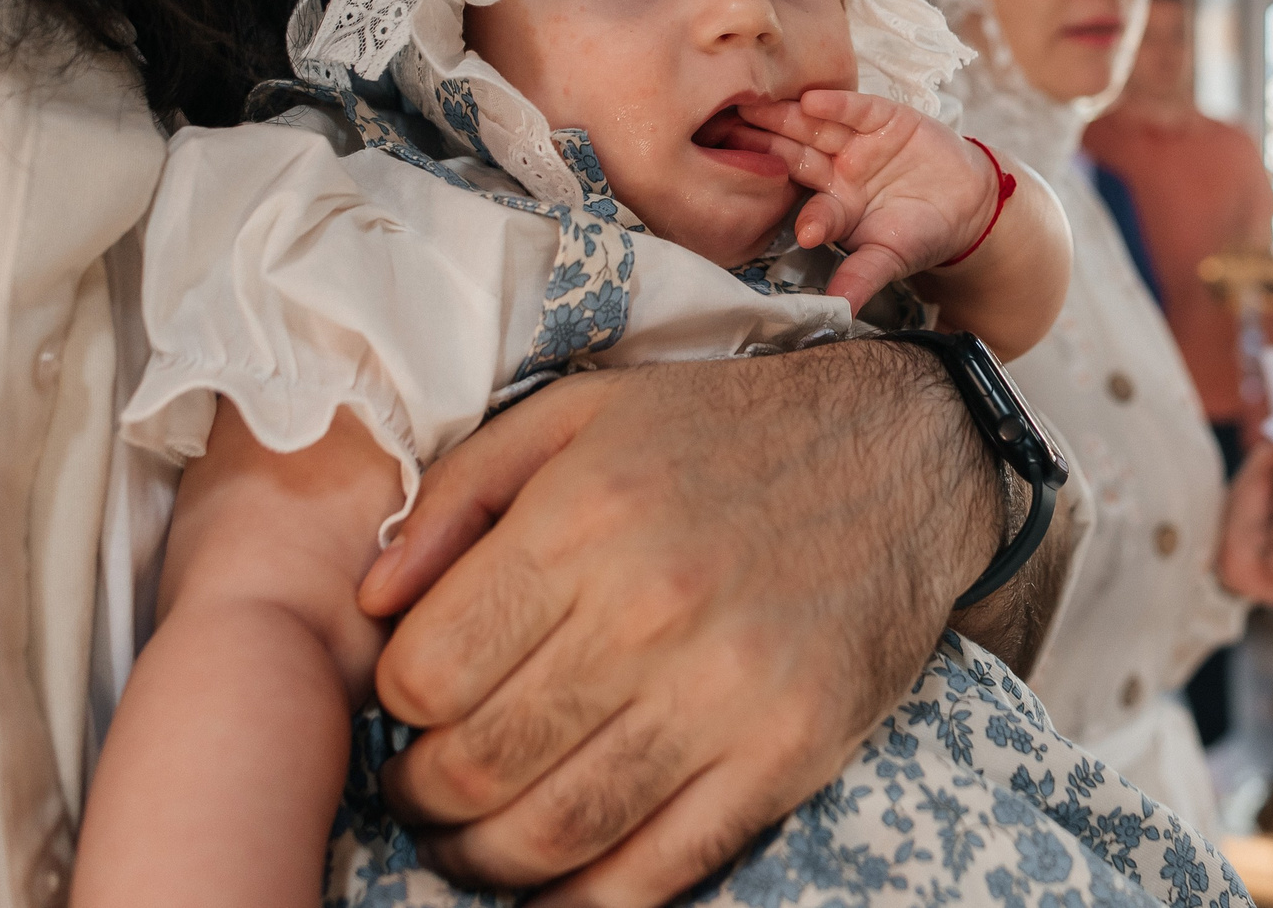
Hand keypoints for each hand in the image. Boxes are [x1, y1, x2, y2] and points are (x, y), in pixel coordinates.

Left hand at [353, 343, 998, 907]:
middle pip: (479, 764)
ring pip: (556, 832)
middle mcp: (651, 607)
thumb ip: (460, 494)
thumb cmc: (721, 431)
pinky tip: (558, 883)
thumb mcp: (579, 413)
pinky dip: (588, 901)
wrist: (902, 452)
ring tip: (472, 843)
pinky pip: (661, 868)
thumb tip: (371, 602)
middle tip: (423, 790)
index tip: (407, 708)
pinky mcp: (789, 751)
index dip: (395, 706)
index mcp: (585, 515)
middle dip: (424, 797)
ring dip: (486, 860)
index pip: (428, 670)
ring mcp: (726, 690)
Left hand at [736, 90, 993, 310]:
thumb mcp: (891, 259)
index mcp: (834, 207)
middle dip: (761, 146)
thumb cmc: (921, 234)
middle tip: (723, 136)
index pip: (811, 209)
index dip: (805, 218)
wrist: (966, 201)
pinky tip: (812, 99)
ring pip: (815, 128)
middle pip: (794, 156)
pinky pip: (856, 109)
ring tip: (752, 106)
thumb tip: (839, 314)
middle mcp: (836, 170)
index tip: (803, 231)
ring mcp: (856, 142)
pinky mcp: (882, 117)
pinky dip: (837, 104)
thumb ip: (862, 278)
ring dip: (784, 117)